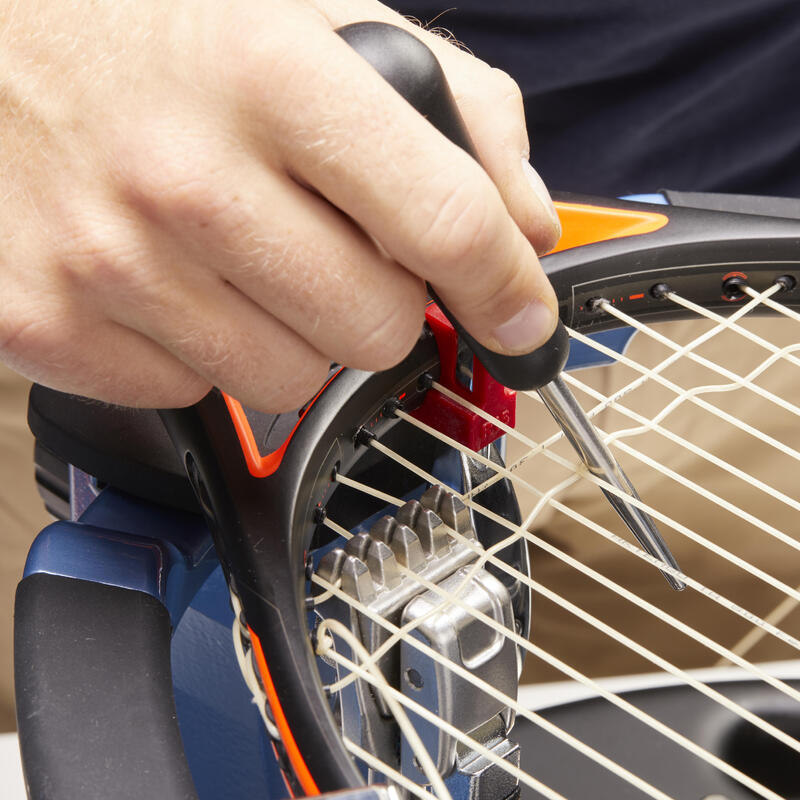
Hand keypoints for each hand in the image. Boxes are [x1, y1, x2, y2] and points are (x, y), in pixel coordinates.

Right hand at [0, 0, 560, 410]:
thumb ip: (450, 107)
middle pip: (375, 329)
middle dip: (381, 305)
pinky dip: (205, 350)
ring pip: (291, 381)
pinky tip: (170, 283)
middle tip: (337, 255)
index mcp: (269, 76)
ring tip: (241, 260)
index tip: (522, 317)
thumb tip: (524, 221)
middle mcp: (185, 178)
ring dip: (293, 334)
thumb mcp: (311, 15)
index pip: (443, 220)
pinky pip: (194, 392)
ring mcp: (109, 264)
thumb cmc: (149, 23)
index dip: (503, 285)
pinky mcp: (50, 328)